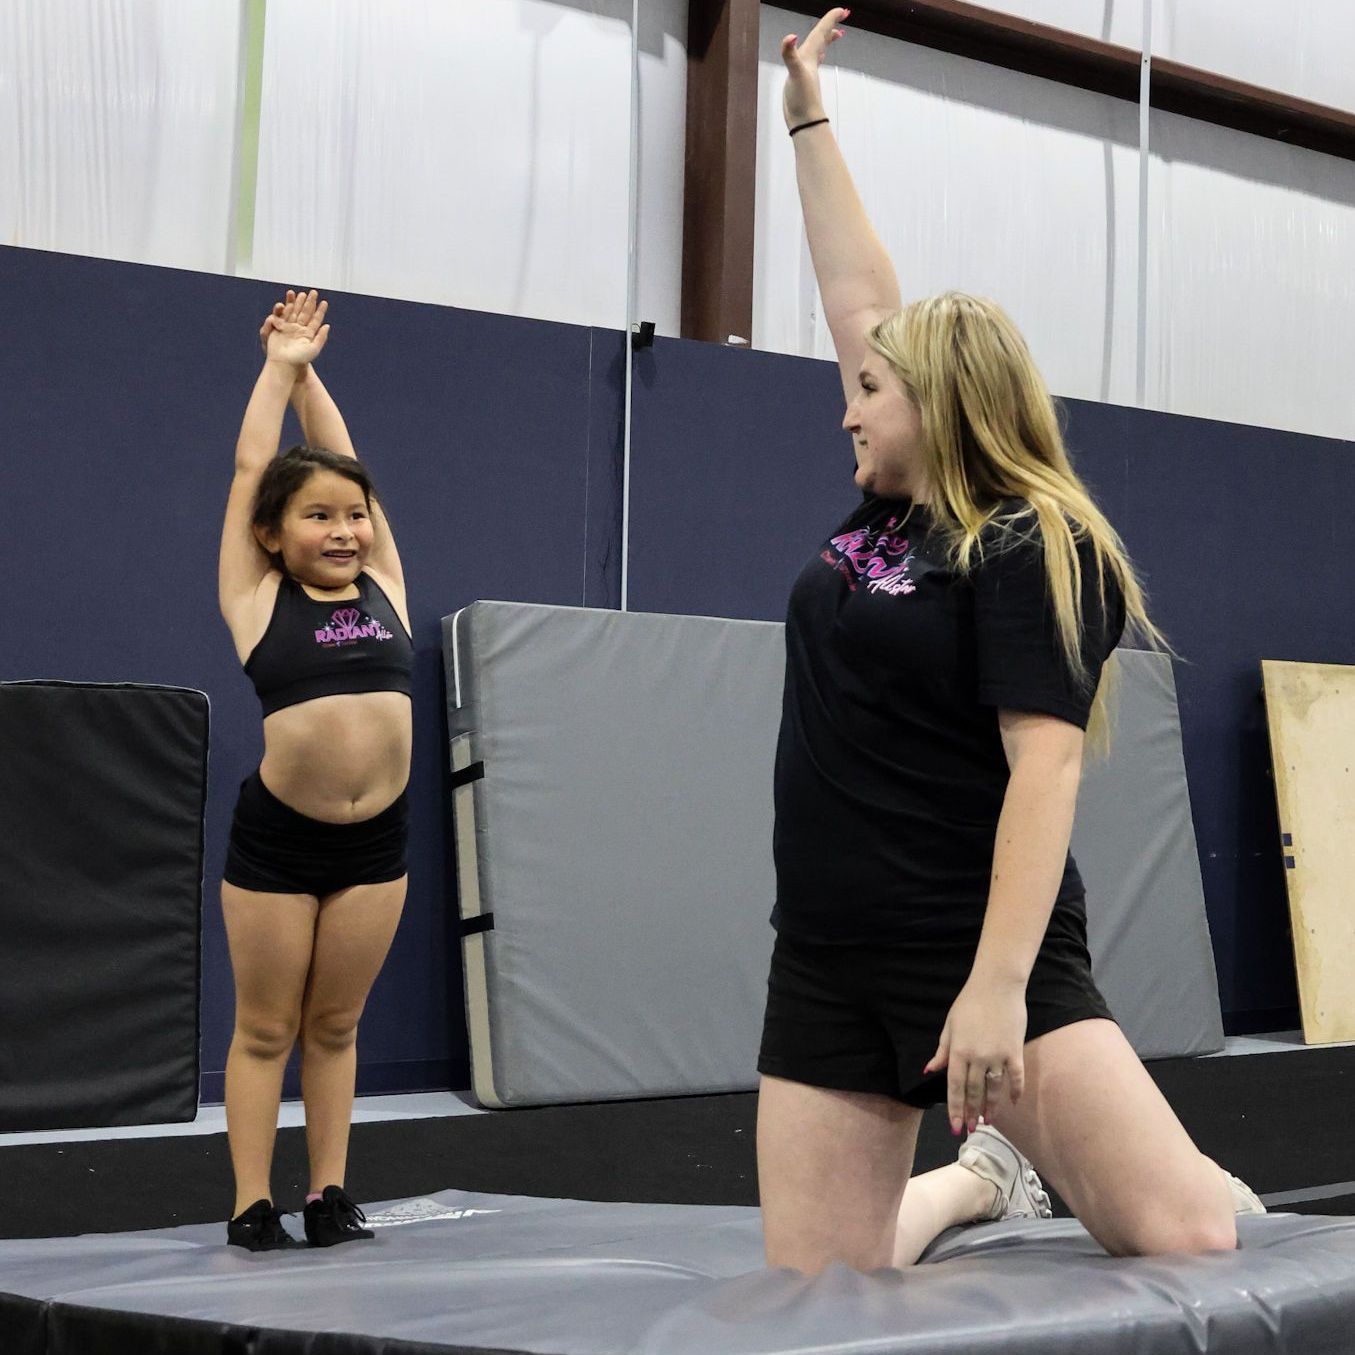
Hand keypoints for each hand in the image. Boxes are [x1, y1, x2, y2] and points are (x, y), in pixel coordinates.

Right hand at [260, 288, 329, 368]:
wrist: (283, 364)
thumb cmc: (299, 360)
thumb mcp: (314, 349)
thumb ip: (321, 337)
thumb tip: (327, 325)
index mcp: (308, 335)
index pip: (316, 320)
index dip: (320, 311)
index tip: (325, 302)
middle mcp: (299, 330)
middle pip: (305, 313)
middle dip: (309, 303)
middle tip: (313, 292)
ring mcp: (289, 328)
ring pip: (295, 312)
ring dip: (298, 303)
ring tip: (302, 294)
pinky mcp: (279, 328)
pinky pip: (283, 315)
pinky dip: (287, 309)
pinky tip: (291, 302)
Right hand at [780, 8, 848, 128]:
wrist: (804, 122)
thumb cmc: (802, 99)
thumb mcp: (796, 74)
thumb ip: (791, 56)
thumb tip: (790, 37)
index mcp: (810, 56)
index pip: (822, 33)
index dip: (830, 19)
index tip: (842, 9)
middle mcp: (810, 61)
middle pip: (823, 39)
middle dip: (831, 26)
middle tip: (843, 14)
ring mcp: (807, 71)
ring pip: (819, 50)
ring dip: (826, 40)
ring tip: (835, 33)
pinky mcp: (802, 80)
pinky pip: (811, 63)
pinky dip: (815, 56)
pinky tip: (816, 57)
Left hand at [923, 976, 1026, 1136]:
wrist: (996, 986)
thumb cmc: (969, 1003)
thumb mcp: (949, 1026)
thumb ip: (942, 1051)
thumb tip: (930, 1071)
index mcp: (958, 1051)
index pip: (954, 1087)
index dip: (954, 1109)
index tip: (955, 1127)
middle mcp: (977, 1057)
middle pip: (974, 1092)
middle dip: (971, 1113)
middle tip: (971, 1129)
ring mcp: (998, 1056)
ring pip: (994, 1089)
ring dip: (991, 1107)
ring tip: (988, 1121)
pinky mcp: (1015, 1052)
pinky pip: (1016, 1077)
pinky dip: (1015, 1091)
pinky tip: (1013, 1102)